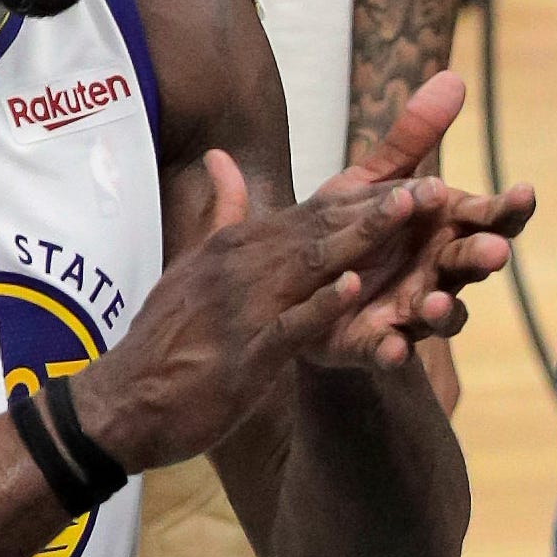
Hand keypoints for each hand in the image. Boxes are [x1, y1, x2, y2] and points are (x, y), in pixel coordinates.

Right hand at [74, 151, 429, 472]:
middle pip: (318, 229)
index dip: (362, 195)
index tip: (414, 176)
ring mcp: (242, 309)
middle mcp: (239, 267)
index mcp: (232, 246)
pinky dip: (320, 306)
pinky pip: (288, 326)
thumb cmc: (165, 335)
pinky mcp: (244, 355)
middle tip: (432, 183)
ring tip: (406, 214)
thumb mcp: (191, 265)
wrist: (124, 399)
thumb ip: (219, 213)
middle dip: (376, 206)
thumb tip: (219, 157)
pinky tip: (353, 289)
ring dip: (360, 239)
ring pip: (309, 266)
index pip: (307, 212)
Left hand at [316, 71, 534, 366]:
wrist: (302, 282)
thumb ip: (411, 138)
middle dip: (481, 259)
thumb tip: (453, 77)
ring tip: (432, 305)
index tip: (524, 191)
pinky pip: (388, 353)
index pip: (488, 218)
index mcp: (444, 231)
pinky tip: (390, 348)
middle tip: (492, 251)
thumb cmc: (358, 228)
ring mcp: (411, 313)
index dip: (508, 209)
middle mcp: (439, 274)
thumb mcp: (375, 180)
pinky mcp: (376, 344)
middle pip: (470, 267)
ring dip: (443, 313)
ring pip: (440, 317)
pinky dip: (391, 352)